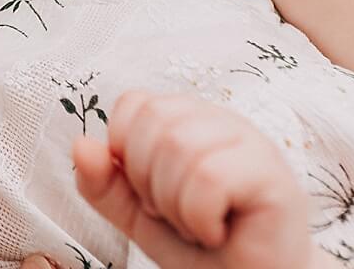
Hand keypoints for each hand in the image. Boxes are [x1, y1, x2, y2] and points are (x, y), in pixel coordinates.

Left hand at [73, 90, 318, 268]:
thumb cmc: (203, 250)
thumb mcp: (139, 217)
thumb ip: (105, 185)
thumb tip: (80, 146)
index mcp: (189, 120)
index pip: (134, 103)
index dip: (127, 154)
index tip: (150, 195)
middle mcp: (221, 121)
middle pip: (154, 120)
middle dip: (149, 183)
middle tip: (176, 215)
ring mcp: (252, 142)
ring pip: (179, 145)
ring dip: (176, 205)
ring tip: (199, 225)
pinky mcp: (273, 174)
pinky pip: (208, 177)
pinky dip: (199, 217)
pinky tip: (217, 232)